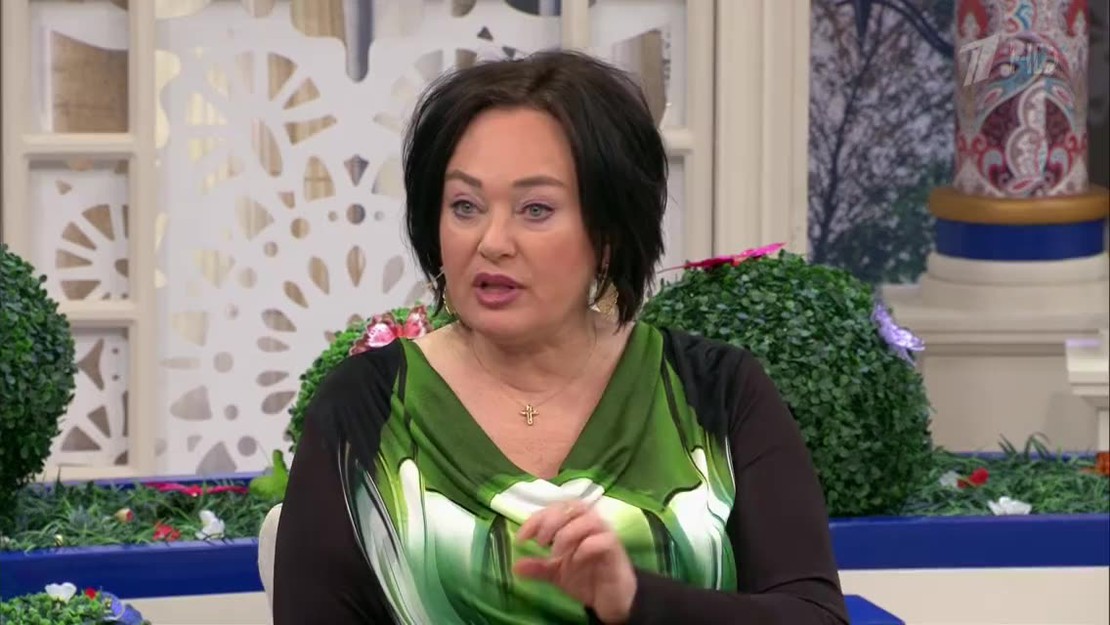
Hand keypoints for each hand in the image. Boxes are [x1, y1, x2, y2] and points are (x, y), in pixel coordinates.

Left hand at [513, 500, 636, 623]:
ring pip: (589, 519)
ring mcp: (605, 535)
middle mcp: (592, 523)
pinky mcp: (616, 550)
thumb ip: (538, 567)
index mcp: (575, 523)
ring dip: (568, 532)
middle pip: (573, 506)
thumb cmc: (586, 578)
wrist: (611, 600)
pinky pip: (604, 539)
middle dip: (552, 520)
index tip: (521, 537)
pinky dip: (587, 546)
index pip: (556, 508)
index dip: (536, 518)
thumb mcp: (556, 573)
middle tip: (540, 542)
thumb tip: (515, 566)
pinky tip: (576, 559)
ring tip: (556, 553)